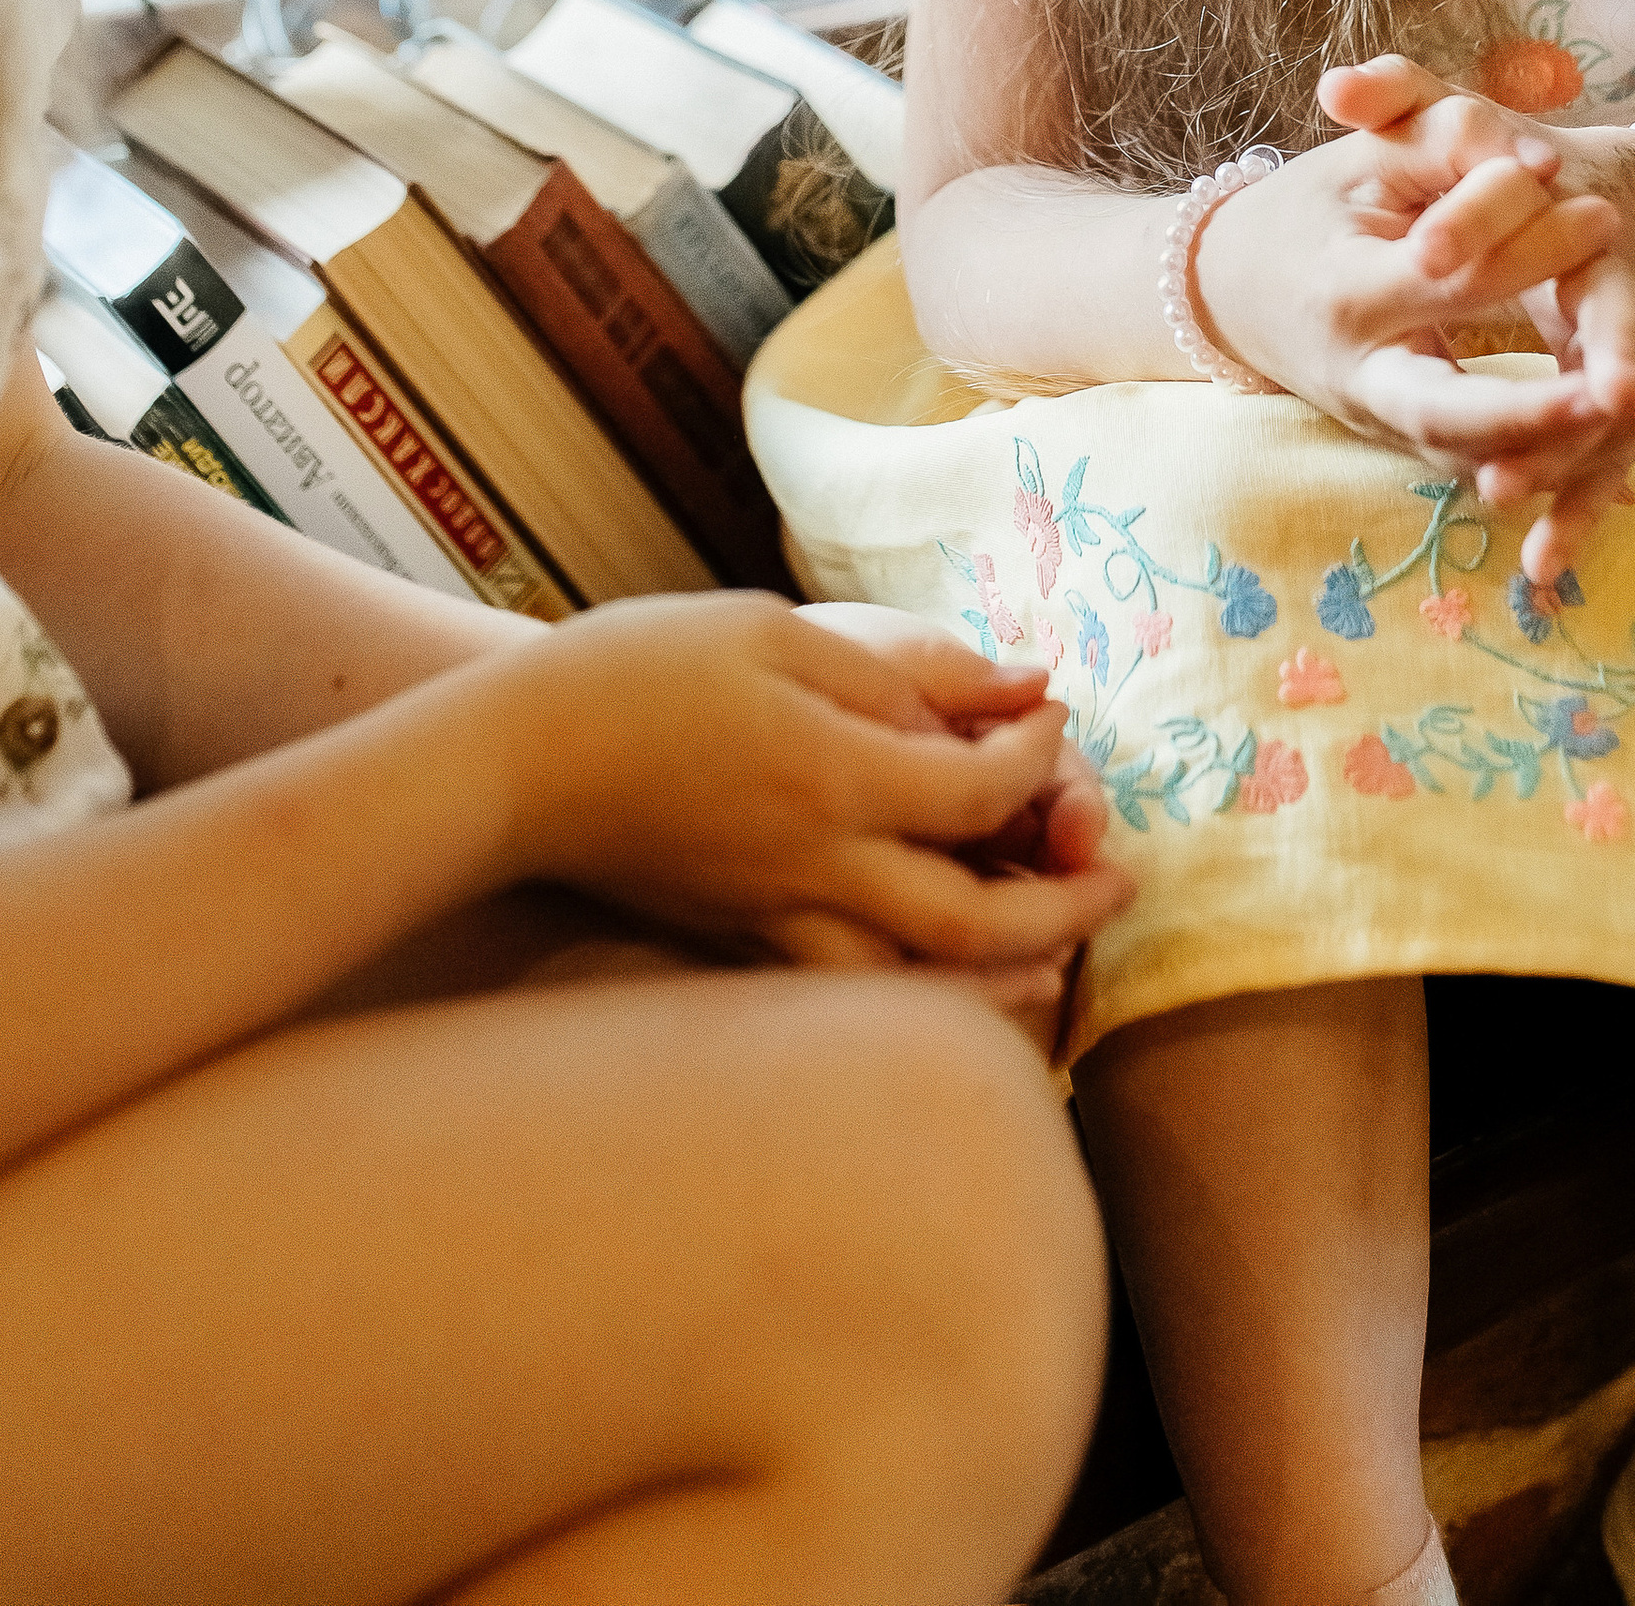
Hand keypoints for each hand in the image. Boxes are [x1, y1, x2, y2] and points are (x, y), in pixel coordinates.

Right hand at [484, 592, 1133, 992]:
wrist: (515, 762)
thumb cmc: (642, 672)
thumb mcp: (778, 636)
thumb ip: (908, 672)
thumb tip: (1024, 686)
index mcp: (834, 774)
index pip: (983, 791)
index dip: (1039, 758)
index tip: (1050, 721)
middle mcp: (816, 865)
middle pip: (974, 925)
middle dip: (1064, 911)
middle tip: (1120, 885)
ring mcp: (775, 919)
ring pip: (916, 989)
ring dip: (1002, 978)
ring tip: (1055, 951)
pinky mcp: (740, 944)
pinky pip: (852, 996)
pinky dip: (920, 998)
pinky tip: (947, 972)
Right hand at [1193, 59, 1634, 581]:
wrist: (1232, 290)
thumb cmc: (1310, 210)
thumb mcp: (1364, 159)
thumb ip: (1446, 141)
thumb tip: (1540, 160)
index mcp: (1344, 292)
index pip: (1449, 276)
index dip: (1529, 243)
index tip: (1605, 209)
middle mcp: (1360, 375)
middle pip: (1449, 414)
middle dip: (1536, 411)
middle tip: (1628, 386)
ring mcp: (1381, 422)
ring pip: (1474, 460)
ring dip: (1559, 450)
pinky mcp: (1407, 442)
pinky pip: (1481, 466)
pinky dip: (1549, 464)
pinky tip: (1625, 443)